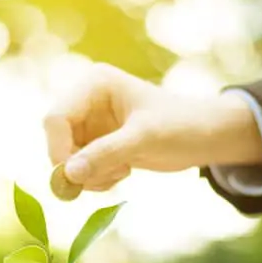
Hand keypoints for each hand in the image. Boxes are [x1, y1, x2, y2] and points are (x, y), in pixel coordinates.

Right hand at [44, 63, 261, 190]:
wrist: (206, 136)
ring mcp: (90, 122)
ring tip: (121, 172)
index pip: (55, 118)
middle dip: (76, 165)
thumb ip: (106, 154)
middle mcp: (87, 100)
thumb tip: (68, 174)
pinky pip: (79, 167)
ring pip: (66, 158)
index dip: (60, 149)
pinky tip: (121, 173)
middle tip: (107, 178)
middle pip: (56, 139)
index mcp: (95, 84)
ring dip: (88, 175)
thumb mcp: (145, 139)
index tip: (78, 176)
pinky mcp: (97, 142)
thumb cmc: (181, 126)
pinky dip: (94, 178)